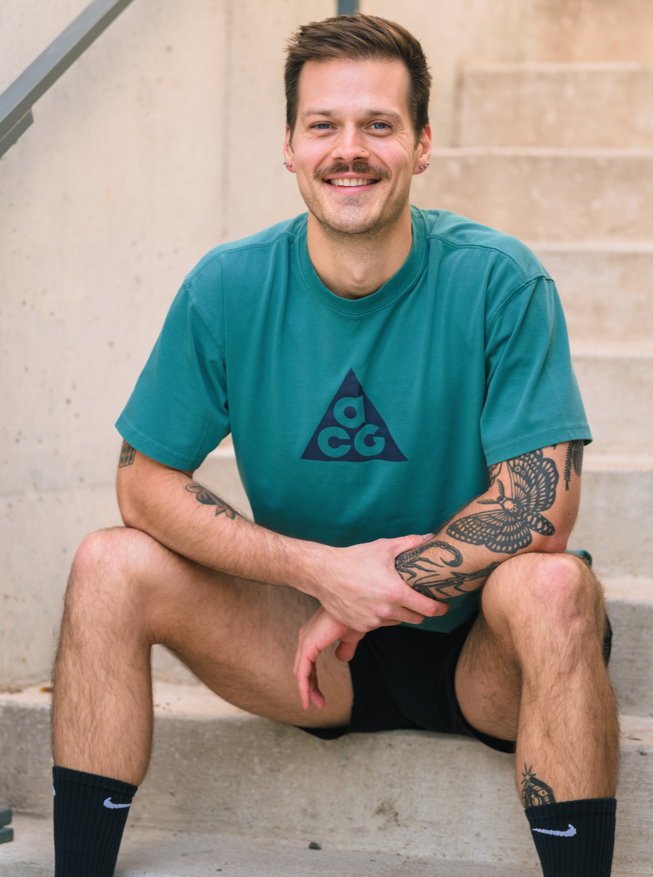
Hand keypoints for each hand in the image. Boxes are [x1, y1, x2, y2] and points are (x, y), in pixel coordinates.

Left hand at [293, 607, 366, 709]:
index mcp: (313, 635)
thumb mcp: (352, 635)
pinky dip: (304, 687)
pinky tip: (308, 698)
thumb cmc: (353, 616)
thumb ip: (346, 647)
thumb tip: (341, 658)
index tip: (321, 695)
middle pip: (302, 668)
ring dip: (307, 690)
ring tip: (316, 704)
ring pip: (301, 672)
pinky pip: (302, 672)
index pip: (308, 662)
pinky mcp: (307, 646)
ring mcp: (305, 641)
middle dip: (309, 687)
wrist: (355, 608)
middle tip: (320, 703)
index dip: (313, 679)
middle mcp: (306, 637)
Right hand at [307, 534, 448, 631]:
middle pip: (416, 618)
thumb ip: (409, 543)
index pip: (428, 608)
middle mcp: (386, 610)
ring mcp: (372, 620)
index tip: (444, 606)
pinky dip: (380, 616)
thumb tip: (429, 537)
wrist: (324, 573)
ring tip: (391, 598)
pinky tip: (373, 602)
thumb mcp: (384, 548)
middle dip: (420, 610)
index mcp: (396, 592)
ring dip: (399, 613)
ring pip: (396, 621)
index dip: (440, 608)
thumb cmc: (354, 559)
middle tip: (416, 598)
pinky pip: (378, 624)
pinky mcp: (360, 626)